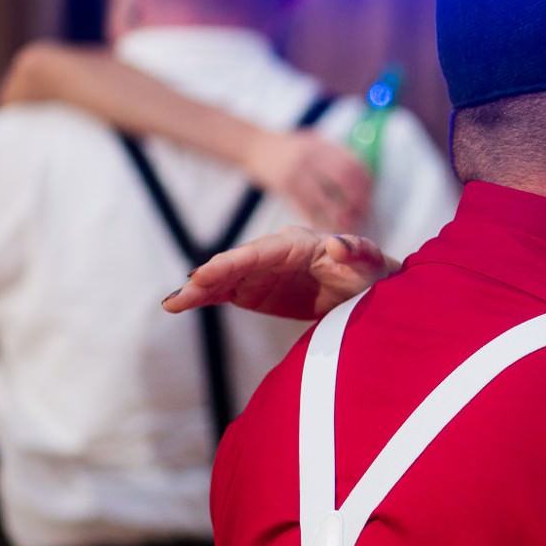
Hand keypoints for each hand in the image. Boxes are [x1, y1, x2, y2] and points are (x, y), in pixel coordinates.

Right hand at [161, 225, 397, 319]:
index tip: (210, 274)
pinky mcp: (257, 290)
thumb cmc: (371, 272)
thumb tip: (339, 241)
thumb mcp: (370, 261)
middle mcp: (275, 254)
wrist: (370, 289)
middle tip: (184, 294)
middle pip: (237, 263)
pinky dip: (204, 298)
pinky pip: (226, 292)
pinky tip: (179, 305)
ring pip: (225, 279)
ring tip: (173, 304)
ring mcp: (263, 272)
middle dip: (211, 277)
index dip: (235, 263)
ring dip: (199, 290)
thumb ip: (358, 249)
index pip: (262, 252)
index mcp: (299, 244)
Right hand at [244, 129, 371, 232]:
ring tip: (346, 225)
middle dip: (358, 199)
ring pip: (328, 198)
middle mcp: (313, 155)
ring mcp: (298, 170)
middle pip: (346, 179)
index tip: (368, 197)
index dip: (366, 184)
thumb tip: (363, 179)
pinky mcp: (285, 185)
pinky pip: (307, 208)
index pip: (354, 164)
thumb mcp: (313, 142)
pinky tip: (325, 228)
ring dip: (341, 215)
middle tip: (361, 214)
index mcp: (323, 145)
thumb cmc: (288, 149)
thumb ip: (335, 156)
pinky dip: (319, 220)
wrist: (253, 146)